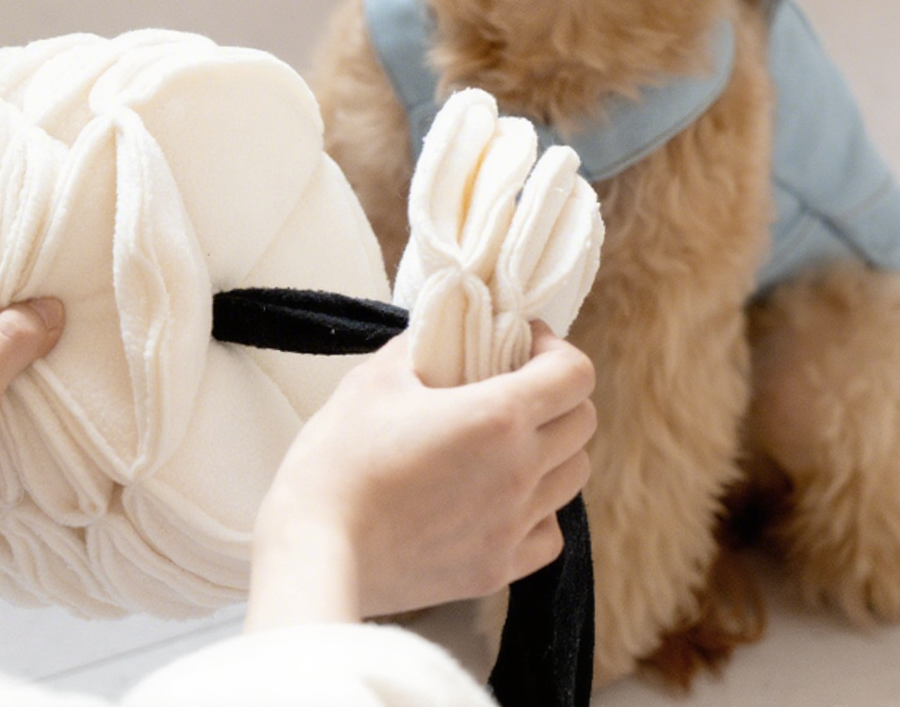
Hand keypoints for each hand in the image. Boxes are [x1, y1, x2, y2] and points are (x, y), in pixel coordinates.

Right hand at [249, 324, 595, 626]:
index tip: (522, 344)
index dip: (555, 349)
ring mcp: (513, 525)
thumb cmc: (339, 456)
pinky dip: (539, 509)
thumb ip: (422, 344)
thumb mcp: (376, 377)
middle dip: (558, 395)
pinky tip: (501, 497)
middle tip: (515, 386)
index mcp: (497, 416)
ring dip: (552, 449)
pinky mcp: (496, 570)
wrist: (316, 547)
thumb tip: (443, 329)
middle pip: (583, 422)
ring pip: (574, 477)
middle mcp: (520, 471)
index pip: (575, 374)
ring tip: (506, 442)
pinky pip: (550, 533)